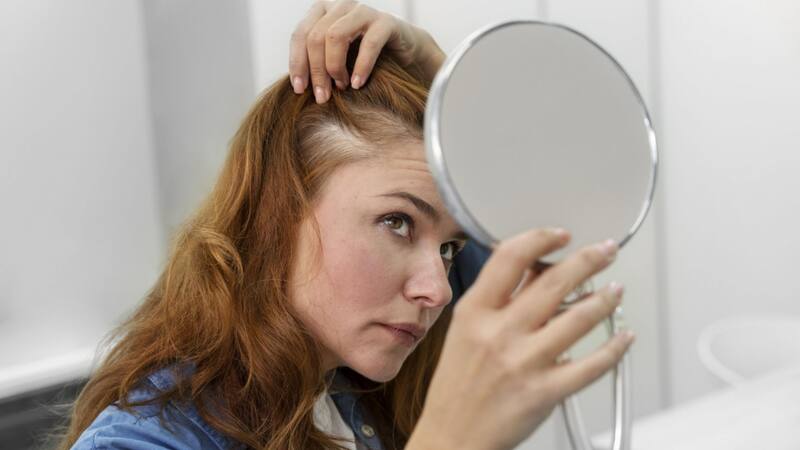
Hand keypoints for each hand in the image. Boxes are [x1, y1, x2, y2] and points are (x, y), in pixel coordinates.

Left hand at [288, 0, 444, 103]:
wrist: (403, 53)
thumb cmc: (363, 58)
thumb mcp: (335, 58)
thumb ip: (316, 63)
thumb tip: (297, 86)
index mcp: (322, 11)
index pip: (300, 34)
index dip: (297, 63)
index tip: (299, 90)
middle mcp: (340, 6)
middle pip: (316, 36)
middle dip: (317, 70)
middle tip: (322, 96)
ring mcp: (363, 11)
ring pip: (335, 35)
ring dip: (335, 66)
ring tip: (342, 87)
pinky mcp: (385, 22)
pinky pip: (368, 44)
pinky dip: (361, 67)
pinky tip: (357, 84)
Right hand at [407, 229, 634, 449]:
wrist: (453, 436)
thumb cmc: (458, 386)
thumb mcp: (465, 331)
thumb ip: (498, 300)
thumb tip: (535, 270)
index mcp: (475, 312)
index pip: (510, 258)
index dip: (541, 239)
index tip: (560, 235)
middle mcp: (500, 333)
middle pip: (554, 282)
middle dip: (589, 259)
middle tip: (606, 251)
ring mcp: (524, 362)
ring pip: (579, 318)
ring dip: (605, 299)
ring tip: (615, 290)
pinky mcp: (545, 391)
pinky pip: (592, 364)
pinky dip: (614, 347)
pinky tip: (622, 336)